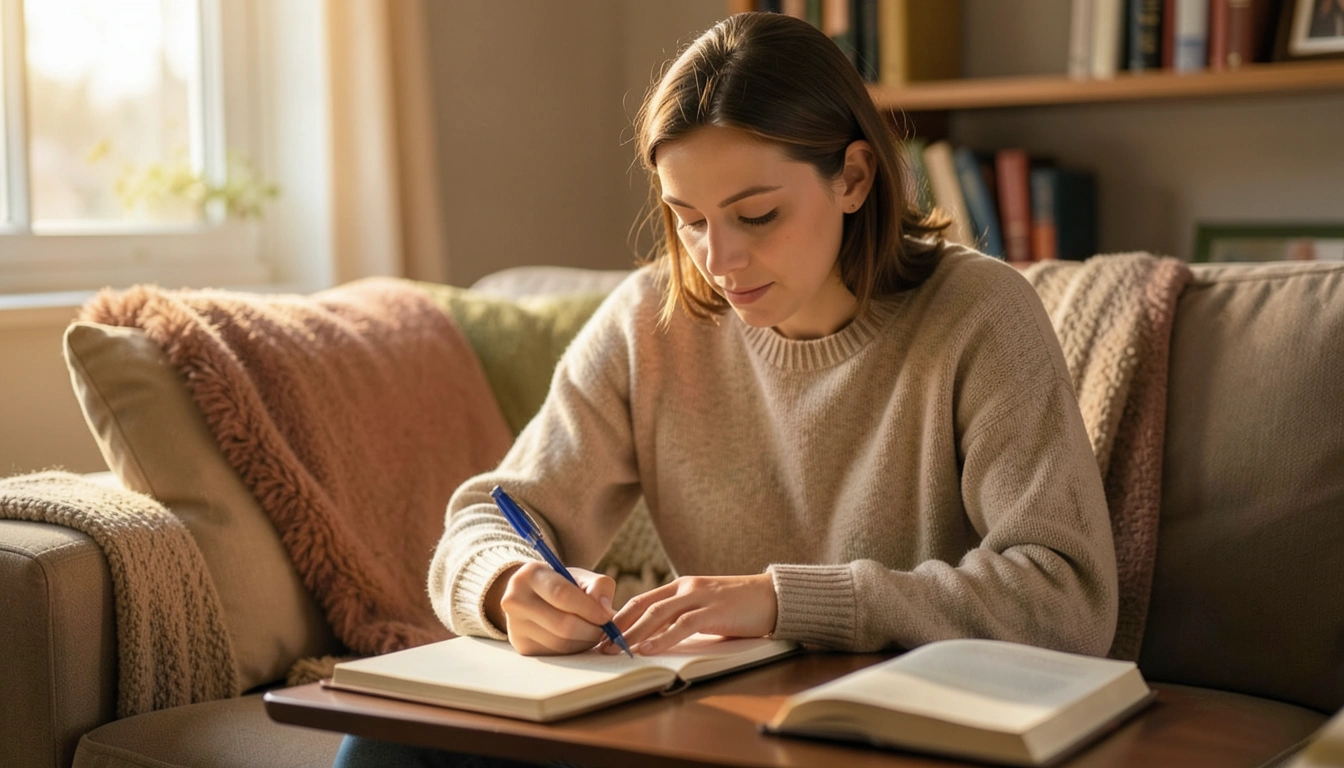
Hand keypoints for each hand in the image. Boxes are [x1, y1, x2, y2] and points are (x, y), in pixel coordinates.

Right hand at [485, 562, 616, 655]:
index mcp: (530, 575)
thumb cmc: (561, 585)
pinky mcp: (521, 646)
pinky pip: (556, 654)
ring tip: (592, 632)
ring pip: (561, 643)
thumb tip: (605, 611)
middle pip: (562, 624)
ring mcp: (515, 626)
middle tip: (604, 628)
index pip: (562, 594)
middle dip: (591, 629)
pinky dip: (574, 649)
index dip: (589, 608)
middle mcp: (515, 600)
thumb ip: (598, 587)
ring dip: (585, 642)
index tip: (607, 616)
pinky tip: (578, 639)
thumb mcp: (579, 577)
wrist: (531, 596)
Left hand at [600, 574, 776, 655]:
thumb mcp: (705, 608)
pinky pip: (682, 625)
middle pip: (642, 606)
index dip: (620, 617)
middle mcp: (686, 588)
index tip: (604, 635)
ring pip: (657, 614)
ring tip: (617, 649)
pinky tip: (647, 648)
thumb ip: (682, 617)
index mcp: (681, 586)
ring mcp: (699, 597)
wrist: (773, 596)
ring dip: (633, 633)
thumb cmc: (740, 606)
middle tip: (600, 646)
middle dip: (619, 627)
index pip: (642, 600)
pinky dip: (662, 638)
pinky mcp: (714, 611)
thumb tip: (656, 637)